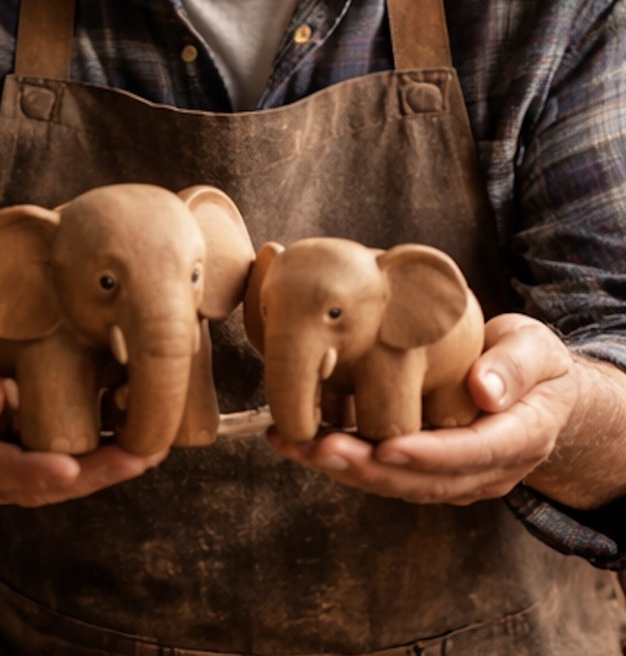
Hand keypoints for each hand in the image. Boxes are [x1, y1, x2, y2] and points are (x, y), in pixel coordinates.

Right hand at [0, 312, 165, 505]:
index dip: (23, 471)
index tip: (65, 469)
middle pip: (28, 487)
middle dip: (85, 477)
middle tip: (133, 461)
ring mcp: (1, 471)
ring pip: (53, 484)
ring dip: (102, 472)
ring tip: (147, 452)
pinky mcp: (27, 458)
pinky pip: (64, 466)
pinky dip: (100, 457)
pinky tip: (138, 442)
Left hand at [269, 313, 579, 504]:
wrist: (532, 390)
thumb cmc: (532, 362)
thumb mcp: (536, 350)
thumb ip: (515, 366)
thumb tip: (484, 390)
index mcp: (518, 440)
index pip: (473, 454)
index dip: (429, 455)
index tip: (388, 447)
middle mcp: (484, 470)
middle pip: (425, 480)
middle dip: (370, 469)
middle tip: (322, 447)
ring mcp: (453, 476)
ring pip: (396, 482)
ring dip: (344, 468)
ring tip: (296, 445)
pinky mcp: (424, 468)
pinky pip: (382, 470)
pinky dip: (341, 458)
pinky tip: (299, 440)